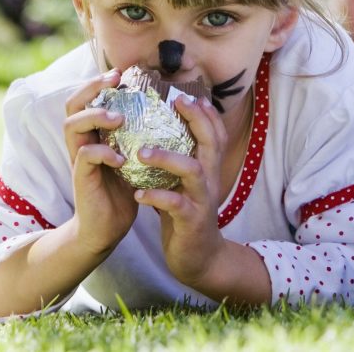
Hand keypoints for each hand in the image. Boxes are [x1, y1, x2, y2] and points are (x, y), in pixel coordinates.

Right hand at [63, 70, 138, 254]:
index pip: (86, 100)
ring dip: (95, 116)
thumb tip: (168, 114)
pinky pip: (85, 156)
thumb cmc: (124, 193)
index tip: (120, 74)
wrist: (107, 230)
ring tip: (119, 118)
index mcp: (94, 136)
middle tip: (113, 80)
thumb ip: (140, 138)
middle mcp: (82, 144)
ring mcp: (79, 160)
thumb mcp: (135, 160)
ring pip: (71, 125)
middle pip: (72, 105)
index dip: (99, 84)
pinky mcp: (81, 179)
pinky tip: (120, 158)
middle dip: (91, 88)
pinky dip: (103, 152)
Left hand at [133, 95, 228, 287]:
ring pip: (192, 170)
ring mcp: (202, 200)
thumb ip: (178, 161)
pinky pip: (175, 205)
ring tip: (142, 151)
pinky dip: (156, 197)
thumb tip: (156, 133)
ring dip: (168, 157)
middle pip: (211, 142)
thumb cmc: (185, 216)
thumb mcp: (184, 185)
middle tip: (176, 101)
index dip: (206, 112)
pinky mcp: (191, 222)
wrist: (199, 259)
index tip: (187, 94)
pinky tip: (138, 194)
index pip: (215, 134)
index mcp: (208, 169)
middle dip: (197, 119)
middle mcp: (209, 180)